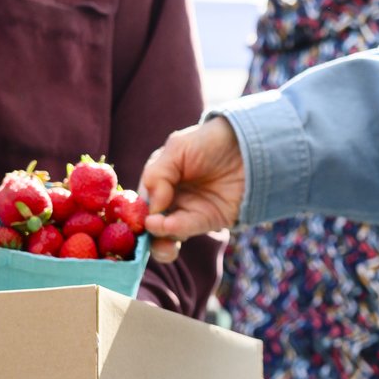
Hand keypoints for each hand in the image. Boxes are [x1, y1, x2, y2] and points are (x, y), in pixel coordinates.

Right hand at [140, 118, 246, 264]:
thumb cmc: (210, 141)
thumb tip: (152, 208)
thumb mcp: (177, 148)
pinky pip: (187, 230)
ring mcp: (189, 212)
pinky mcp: (208, 221)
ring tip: (156, 228)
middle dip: (143, 232)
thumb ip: (157, 174)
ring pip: (165, 233)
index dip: (133, 211)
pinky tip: (169, 226)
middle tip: (142, 229)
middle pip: (149, 223)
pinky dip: (175, 231)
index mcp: (159, 180)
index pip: (140, 201)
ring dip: (158, 237)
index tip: (129, 217)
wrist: (249, 144)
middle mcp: (171, 199)